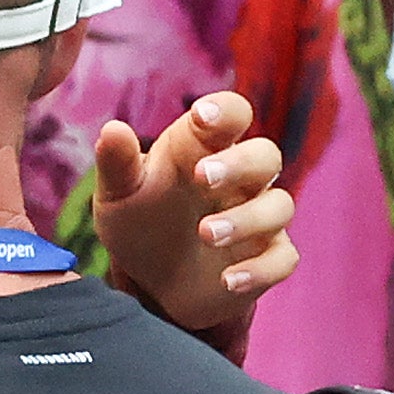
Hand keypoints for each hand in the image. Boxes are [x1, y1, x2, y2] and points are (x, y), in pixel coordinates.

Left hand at [91, 92, 298, 333]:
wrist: (149, 282)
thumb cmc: (139, 222)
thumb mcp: (118, 194)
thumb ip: (117, 163)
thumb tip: (112, 129)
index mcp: (205, 150)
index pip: (231, 115)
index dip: (225, 111)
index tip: (203, 115)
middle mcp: (240, 180)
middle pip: (265, 156)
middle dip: (240, 163)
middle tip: (203, 176)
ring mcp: (258, 219)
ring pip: (278, 206)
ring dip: (247, 219)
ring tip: (206, 233)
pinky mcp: (265, 259)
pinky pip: (281, 259)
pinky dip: (259, 269)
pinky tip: (228, 279)